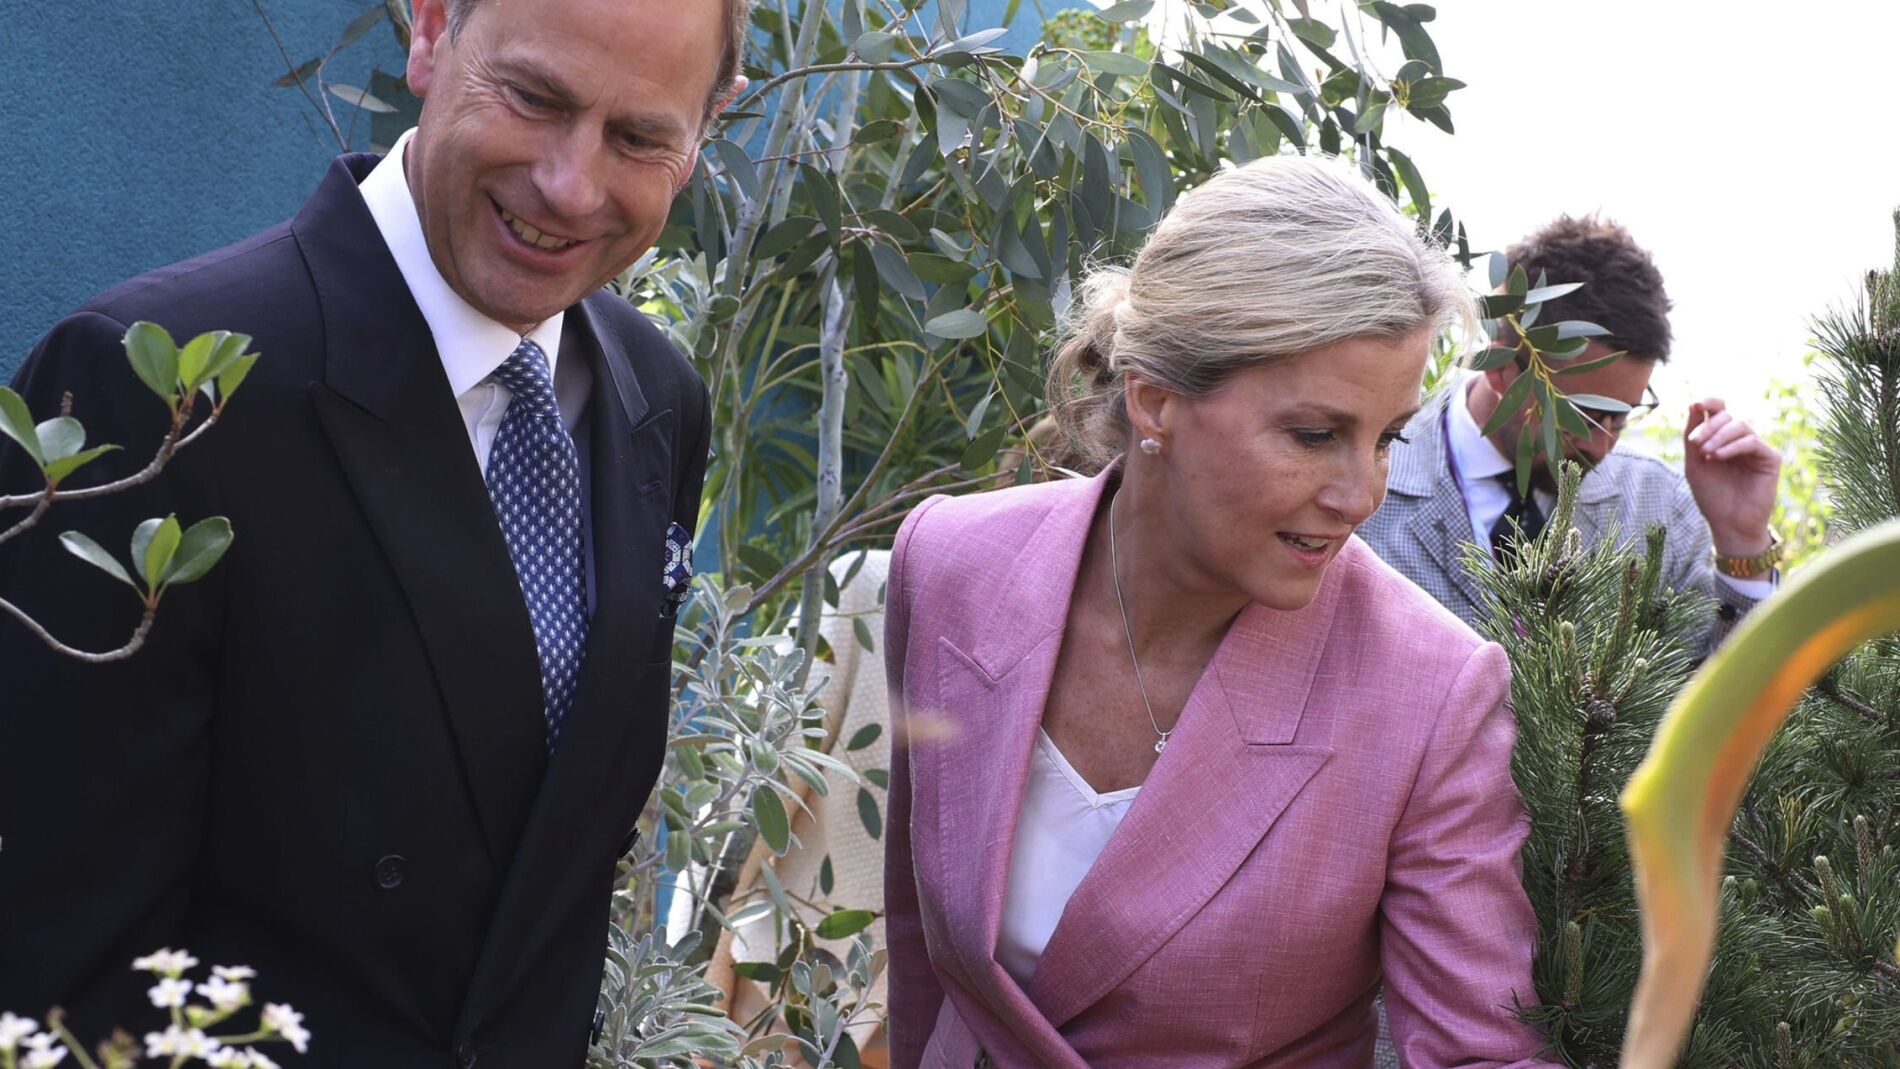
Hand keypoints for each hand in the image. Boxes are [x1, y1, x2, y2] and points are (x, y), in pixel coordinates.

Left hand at [1683, 398, 1780, 562]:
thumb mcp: (1694, 463)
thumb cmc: (1711, 495)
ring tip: (1706, 454)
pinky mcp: (1769, 458)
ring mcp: (1756, 448)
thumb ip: (1692, 436)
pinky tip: (1718, 457)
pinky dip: (1733, 446)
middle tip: (1695, 443)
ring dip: (1719, 436)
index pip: (1718, 411)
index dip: (1709, 402)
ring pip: (1740, 426)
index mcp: (1721, 439)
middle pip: (1727, 417)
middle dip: (1708, 426)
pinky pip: (1752, 442)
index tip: (1695, 404)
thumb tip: (1693, 405)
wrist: (1728, 523)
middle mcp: (1739, 440)